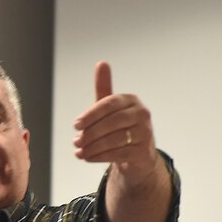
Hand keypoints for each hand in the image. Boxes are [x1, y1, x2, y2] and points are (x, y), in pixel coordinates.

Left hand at [73, 61, 160, 187]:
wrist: (138, 155)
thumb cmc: (121, 128)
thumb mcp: (110, 108)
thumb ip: (104, 88)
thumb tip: (102, 63)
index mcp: (131, 100)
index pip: (109, 103)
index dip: (91, 114)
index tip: (76, 125)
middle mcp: (142, 114)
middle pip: (112, 122)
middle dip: (91, 133)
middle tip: (76, 141)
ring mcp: (145, 133)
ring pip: (114, 139)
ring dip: (93, 147)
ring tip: (80, 151)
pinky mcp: (143, 151)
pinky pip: (118, 154)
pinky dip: (100, 157)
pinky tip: (89, 158)